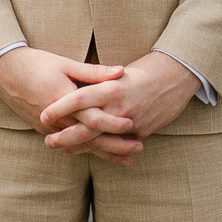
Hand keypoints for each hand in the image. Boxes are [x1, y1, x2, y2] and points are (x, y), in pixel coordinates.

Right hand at [0, 48, 140, 165]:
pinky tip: (100, 156)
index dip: (112, 123)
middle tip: (138, 149)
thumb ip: (93, 72)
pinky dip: (85, 151)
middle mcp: (56, 119)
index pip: (92, 117)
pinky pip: (68, 145)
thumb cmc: (36, 63)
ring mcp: (49, 128)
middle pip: (90, 139)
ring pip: (80, 146)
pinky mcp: (44, 131)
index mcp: (63, 100)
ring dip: (104, 153)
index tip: (132, 125)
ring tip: (126, 160)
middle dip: (115, 146)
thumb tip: (120, 71)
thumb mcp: (65, 63)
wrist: (4, 72)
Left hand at [38, 52, 199, 159]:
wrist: (176, 77)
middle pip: (87, 127)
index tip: (44, 113)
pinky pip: (116, 144)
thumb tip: (75, 90)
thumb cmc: (145, 70)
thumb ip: (98, 81)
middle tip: (48, 141)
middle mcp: (119, 107)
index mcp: (111, 87)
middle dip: (65, 137)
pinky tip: (86, 152)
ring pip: (100, 141)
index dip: (61, 108)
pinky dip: (101, 150)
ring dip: (80, 148)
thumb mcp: (119, 72)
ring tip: (63, 149)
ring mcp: (131, 122)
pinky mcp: (140, 132)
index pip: (80, 99)